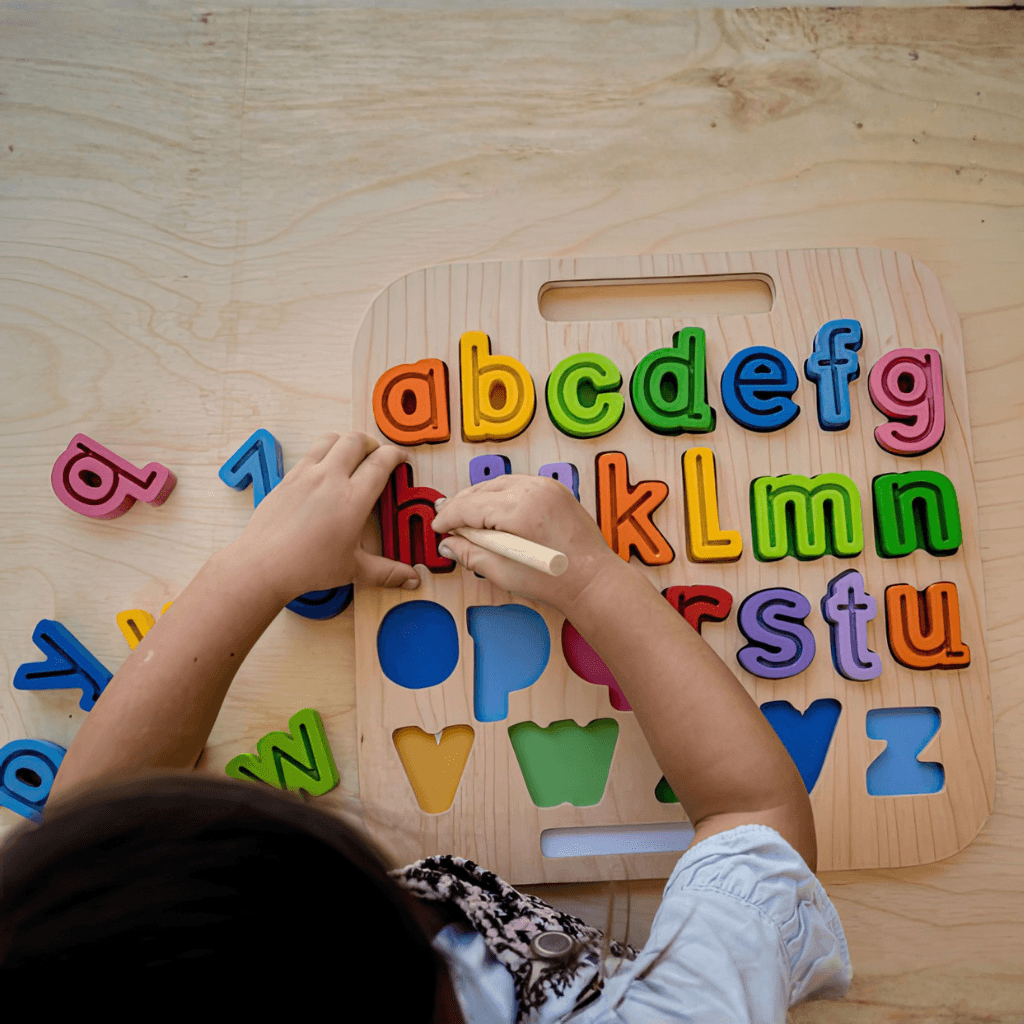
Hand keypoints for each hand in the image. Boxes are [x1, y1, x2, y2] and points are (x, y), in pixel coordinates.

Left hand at [233, 432, 420, 601]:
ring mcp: (306, 475)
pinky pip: (310, 453)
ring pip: (331, 439)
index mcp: (353, 499)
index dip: (396, 455)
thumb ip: (387, 572)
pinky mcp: (287, 478)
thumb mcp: (354, 570)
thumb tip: (412, 580)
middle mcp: (330, 479)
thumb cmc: (307, 567)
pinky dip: (323, 453)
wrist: (263, 564)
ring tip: (351, 456)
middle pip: (357, 441)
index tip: (401, 459)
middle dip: (372, 444)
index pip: (381, 462)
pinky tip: (324, 472)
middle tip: (377, 456)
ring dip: (346, 442)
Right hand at [430, 474, 626, 614]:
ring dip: (479, 497)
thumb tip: (448, 545)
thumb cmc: (554, 581)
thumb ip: (472, 554)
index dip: (449, 517)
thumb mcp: (504, 571)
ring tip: (463, 513)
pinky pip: (518, 484)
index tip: (438, 528)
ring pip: (499, 484)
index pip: (471, 506)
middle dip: (461, 505)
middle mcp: (534, 490)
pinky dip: (500, 494)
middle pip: (482, 491)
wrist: (594, 580)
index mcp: (520, 510)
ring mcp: (547, 486)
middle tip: (444, 519)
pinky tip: (491, 508)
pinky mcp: (555, 489)